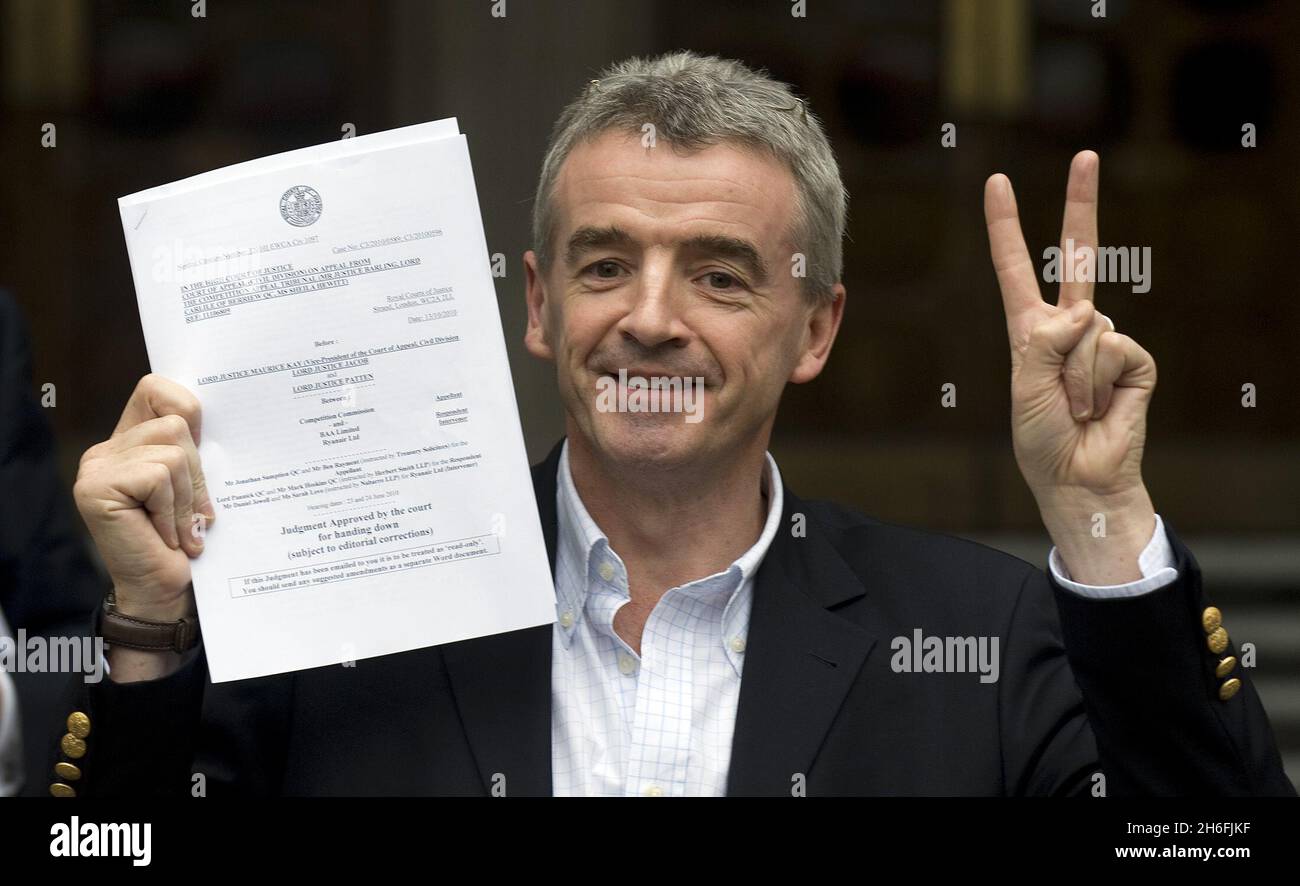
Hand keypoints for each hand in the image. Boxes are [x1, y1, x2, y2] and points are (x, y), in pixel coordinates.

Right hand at [73, 374, 213, 621]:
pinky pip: (159, 476)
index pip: (156, 389)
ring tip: (180, 528)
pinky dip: (172, 510)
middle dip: (197, 472)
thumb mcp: (194, 487)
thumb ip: (192, 450)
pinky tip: (164, 535)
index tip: (204, 446)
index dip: (187, 408)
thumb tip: (227, 410)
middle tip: (195, 514)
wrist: (163, 593)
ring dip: (187, 497)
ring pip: (172, 451)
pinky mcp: (96, 487)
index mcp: (128, 442)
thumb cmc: (183, 542)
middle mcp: (105, 450)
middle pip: (175, 424)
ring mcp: (96, 467)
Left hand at [984, 152, 1157, 581]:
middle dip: (1082, 203)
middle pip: (1079, 255)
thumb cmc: (1042, 437)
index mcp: (1030, 328)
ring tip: (1074, 406)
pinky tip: (1102, 404)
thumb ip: (1044, 342)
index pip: (1016, 267)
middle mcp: (1069, 325)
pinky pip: (1111, 347)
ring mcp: (1104, 338)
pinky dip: (1099, 380)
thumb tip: (1086, 311)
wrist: (1078, 476)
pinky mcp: (1134, 358)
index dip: (1007, 226)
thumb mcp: (1025, 386)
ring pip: (1085, 327)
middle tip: (1085, 153)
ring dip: (1074, 375)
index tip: (997, 182)